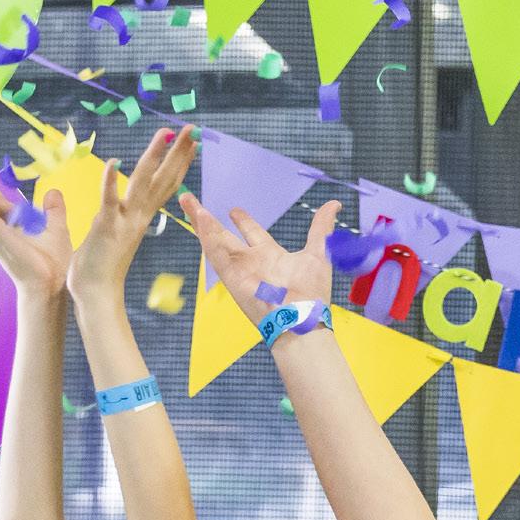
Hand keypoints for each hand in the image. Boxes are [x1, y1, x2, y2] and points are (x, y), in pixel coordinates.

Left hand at [66, 126, 196, 297]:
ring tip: (166, 133)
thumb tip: (118, 200)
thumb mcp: (114, 232)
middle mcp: (139, 216)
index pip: (166, 184)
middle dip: (178, 153)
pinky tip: (113, 162)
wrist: (96, 294)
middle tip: (192, 129)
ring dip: (154, 157)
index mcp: (141, 217)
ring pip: (143, 183)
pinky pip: (110, 201)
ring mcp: (125, 221)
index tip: (191, 141)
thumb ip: (119, 214)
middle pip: (163, 179)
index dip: (179, 162)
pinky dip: (110, 182)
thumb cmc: (100, 266)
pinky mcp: (105, 227)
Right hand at [195, 196, 340, 322]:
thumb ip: (321, 227)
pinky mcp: (231, 276)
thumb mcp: (318, 252)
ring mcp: (239, 268)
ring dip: (200, 220)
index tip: (233, 210)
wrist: (302, 320)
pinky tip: (198, 216)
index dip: (243, 220)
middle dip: (208, 218)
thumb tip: (334, 204)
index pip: (252, 233)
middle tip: (191, 200)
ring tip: (186, 200)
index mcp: (270, 256)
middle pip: (224, 234)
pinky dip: (206, 234)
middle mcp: (252, 261)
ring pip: (214, 239)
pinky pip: (215, 252)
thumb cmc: (311, 293)